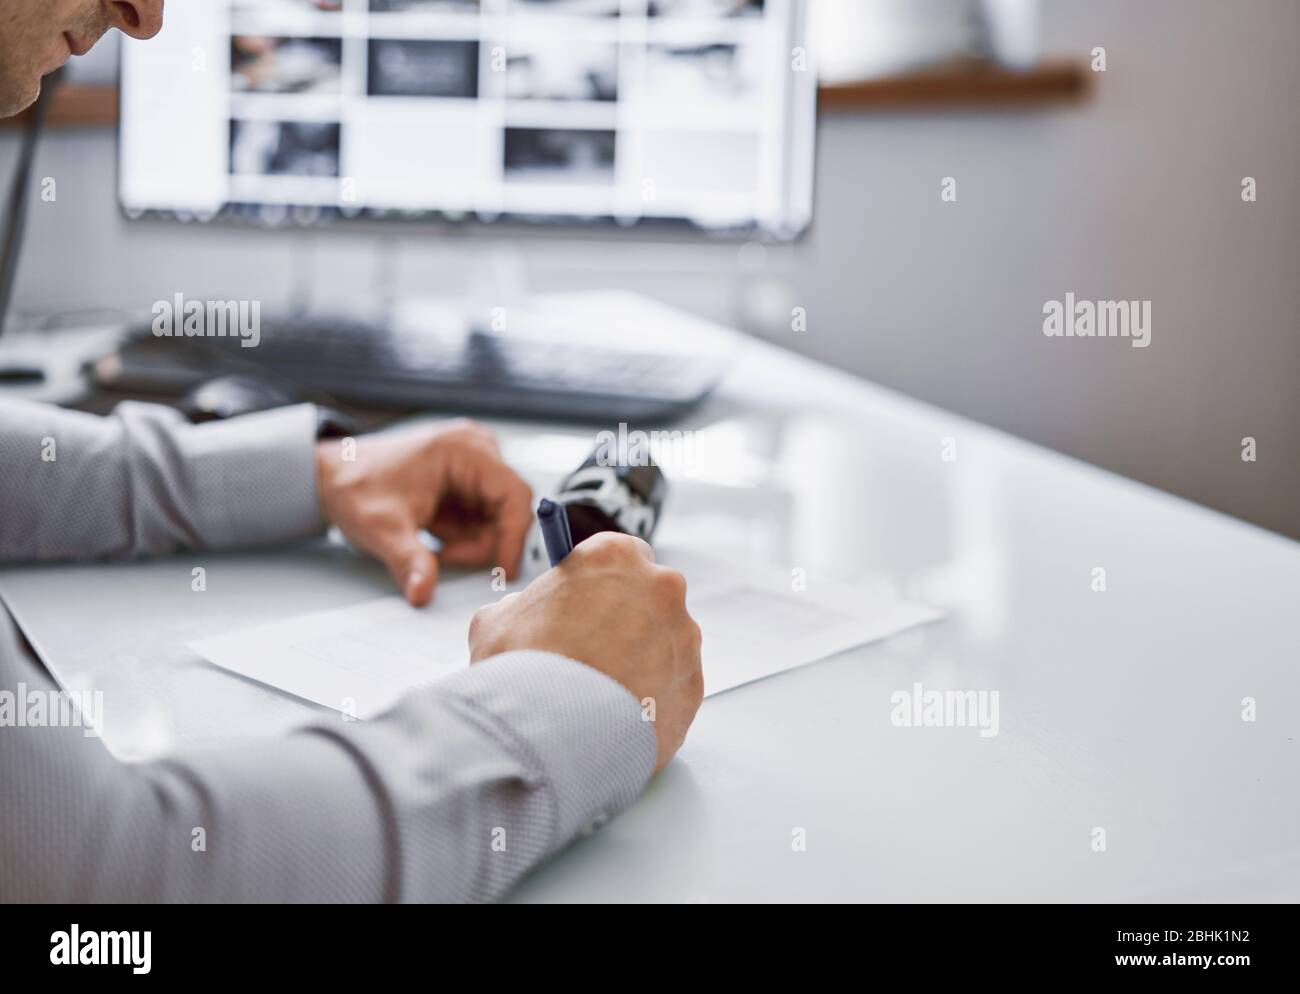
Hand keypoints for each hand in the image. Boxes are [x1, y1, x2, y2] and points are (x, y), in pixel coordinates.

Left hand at [316, 419, 532, 606]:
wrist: (331, 476)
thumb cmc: (355, 487)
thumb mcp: (382, 529)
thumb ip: (409, 561)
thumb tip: (422, 593)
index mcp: (464, 449)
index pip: (514, 494)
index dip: (514, 536)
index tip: (505, 570)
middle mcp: (476, 449)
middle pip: (508, 508)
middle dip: (484, 542)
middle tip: (446, 556)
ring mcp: (474, 462)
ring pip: (499, 516)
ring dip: (474, 540)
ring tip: (437, 544)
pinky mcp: (468, 478)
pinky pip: (485, 515)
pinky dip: (467, 534)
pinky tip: (439, 536)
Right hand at [468, 532, 703, 772]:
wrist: (548, 736)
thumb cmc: (520, 668)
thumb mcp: (498, 621)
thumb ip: (524, 608)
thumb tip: (526, 615)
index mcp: (615, 557)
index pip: (620, 554)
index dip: (602, 582)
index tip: (587, 602)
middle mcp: (661, 588)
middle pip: (650, 597)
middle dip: (626, 620)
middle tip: (590, 652)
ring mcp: (684, 639)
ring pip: (665, 644)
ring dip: (640, 662)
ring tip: (597, 695)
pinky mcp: (693, 687)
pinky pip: (671, 689)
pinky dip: (650, 702)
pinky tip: (615, 718)